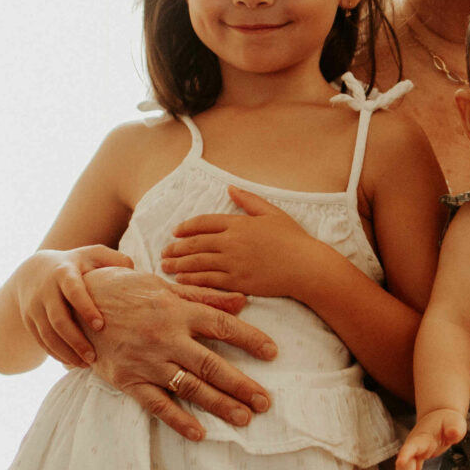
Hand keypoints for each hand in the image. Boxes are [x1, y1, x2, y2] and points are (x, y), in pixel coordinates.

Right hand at [14, 245, 134, 368]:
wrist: (34, 271)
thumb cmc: (76, 264)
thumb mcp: (93, 255)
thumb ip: (115, 259)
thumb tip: (134, 272)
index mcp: (63, 272)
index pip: (73, 291)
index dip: (85, 308)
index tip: (100, 326)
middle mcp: (45, 290)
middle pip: (58, 319)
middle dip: (76, 340)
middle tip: (94, 357)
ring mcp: (34, 307)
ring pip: (48, 335)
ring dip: (66, 352)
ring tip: (87, 364)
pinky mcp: (29, 320)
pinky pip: (41, 341)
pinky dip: (56, 353)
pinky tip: (73, 362)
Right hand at [80, 265, 276, 440]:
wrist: (74, 304)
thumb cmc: (124, 291)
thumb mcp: (163, 286)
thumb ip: (202, 296)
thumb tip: (242, 301)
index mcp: (176, 311)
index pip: (222, 326)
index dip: (250, 340)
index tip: (273, 353)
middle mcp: (165, 337)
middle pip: (212, 364)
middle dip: (242, 385)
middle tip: (265, 402)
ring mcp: (147, 361)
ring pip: (190, 388)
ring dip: (219, 404)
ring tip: (244, 418)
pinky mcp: (128, 380)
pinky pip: (157, 404)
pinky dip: (179, 420)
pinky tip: (200, 433)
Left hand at [159, 187, 335, 301]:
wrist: (306, 266)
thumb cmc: (293, 239)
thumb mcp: (271, 213)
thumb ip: (249, 200)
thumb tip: (229, 188)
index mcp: (238, 223)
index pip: (204, 223)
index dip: (186, 227)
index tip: (176, 232)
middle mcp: (231, 242)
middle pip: (195, 243)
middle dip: (176, 247)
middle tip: (164, 252)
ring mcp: (233, 263)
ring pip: (198, 262)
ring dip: (178, 264)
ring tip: (165, 266)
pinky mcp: (237, 281)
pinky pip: (208, 280)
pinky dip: (192, 279)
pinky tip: (181, 280)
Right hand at [394, 409, 465, 469]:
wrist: (440, 417)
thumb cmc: (448, 420)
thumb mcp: (455, 422)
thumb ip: (454, 428)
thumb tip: (454, 434)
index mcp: (420, 438)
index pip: (410, 447)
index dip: (405, 455)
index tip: (400, 463)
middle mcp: (412, 448)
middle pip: (404, 469)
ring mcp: (412, 455)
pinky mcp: (416, 461)